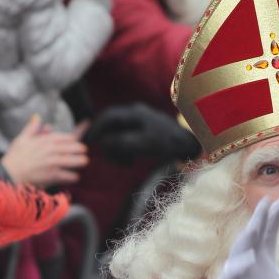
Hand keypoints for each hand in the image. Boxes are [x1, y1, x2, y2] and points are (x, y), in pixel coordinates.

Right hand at [0, 116, 88, 187]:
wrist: (10, 173)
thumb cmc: (15, 156)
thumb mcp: (22, 138)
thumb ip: (32, 127)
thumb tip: (37, 117)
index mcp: (44, 141)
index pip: (62, 137)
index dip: (71, 138)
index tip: (76, 139)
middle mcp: (50, 151)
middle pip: (70, 148)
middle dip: (79, 149)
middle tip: (85, 150)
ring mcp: (52, 163)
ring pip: (71, 161)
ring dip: (79, 161)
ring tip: (85, 161)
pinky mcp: (52, 175)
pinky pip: (66, 175)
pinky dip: (72, 176)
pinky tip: (75, 176)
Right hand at [86, 103, 200, 162]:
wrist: (190, 144)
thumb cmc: (167, 143)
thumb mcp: (142, 144)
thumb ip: (120, 142)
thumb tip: (104, 143)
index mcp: (134, 113)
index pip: (107, 117)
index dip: (95, 129)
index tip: (88, 143)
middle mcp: (136, 114)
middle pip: (111, 127)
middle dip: (109, 145)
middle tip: (113, 161)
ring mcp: (141, 121)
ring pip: (119, 134)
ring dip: (118, 150)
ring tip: (126, 164)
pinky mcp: (146, 130)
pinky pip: (128, 138)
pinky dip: (126, 150)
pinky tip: (132, 161)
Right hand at [187, 198, 278, 278]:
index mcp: (263, 259)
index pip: (268, 234)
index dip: (273, 219)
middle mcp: (249, 262)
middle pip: (254, 236)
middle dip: (260, 220)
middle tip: (267, 202)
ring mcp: (238, 274)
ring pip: (241, 251)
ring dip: (248, 237)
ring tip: (256, 225)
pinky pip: (232, 275)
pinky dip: (239, 267)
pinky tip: (248, 259)